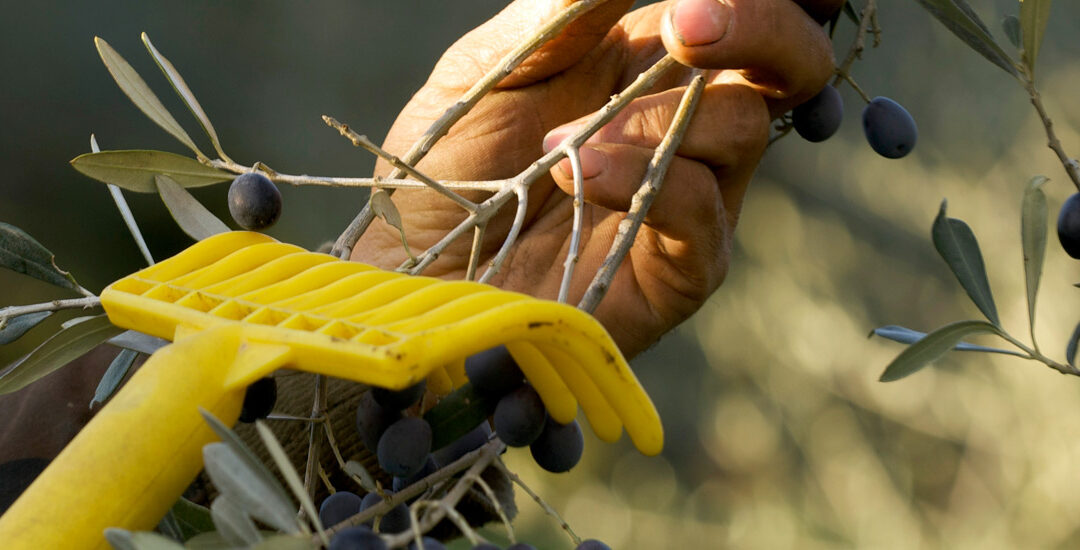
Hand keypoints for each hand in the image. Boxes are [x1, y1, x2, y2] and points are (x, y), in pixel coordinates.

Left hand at [352, 0, 842, 356]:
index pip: (738, 14)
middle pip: (783, 63)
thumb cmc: (446, 173)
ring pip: (742, 127)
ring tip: (559, 142)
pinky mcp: (680, 269)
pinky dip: (644, 178)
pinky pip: (701, 208)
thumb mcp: (488, 71)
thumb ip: (562, 12)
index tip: (693, 0)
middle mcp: (683, 127)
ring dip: (655, 120)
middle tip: (690, 26)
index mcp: (646, 65)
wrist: (417, 276)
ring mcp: (690, 199)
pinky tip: (577, 173)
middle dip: (760, 26)